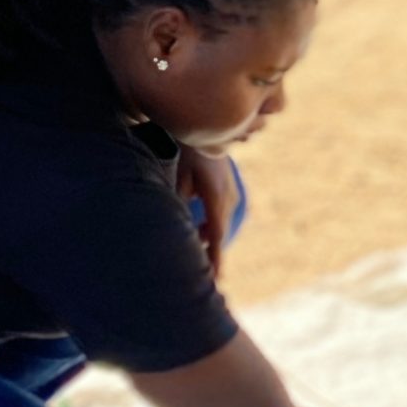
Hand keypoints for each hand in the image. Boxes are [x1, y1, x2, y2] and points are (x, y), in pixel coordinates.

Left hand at [176, 145, 240, 276]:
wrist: (209, 127)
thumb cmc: (188, 150)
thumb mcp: (178, 174)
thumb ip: (178, 199)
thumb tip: (175, 224)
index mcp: (215, 196)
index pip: (217, 235)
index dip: (215, 258)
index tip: (215, 279)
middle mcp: (227, 197)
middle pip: (218, 233)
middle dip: (209, 253)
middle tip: (201, 275)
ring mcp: (231, 193)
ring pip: (219, 224)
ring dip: (207, 236)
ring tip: (194, 249)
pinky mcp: (229, 190)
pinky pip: (220, 215)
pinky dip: (210, 225)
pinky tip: (199, 229)